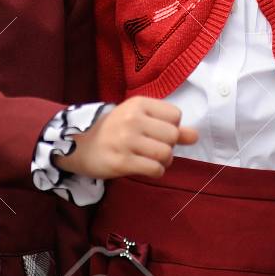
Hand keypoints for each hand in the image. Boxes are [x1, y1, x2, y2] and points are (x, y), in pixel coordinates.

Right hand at [57, 97, 198, 179]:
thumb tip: (196, 136)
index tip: (157, 131)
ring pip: (166, 153)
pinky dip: (156, 172)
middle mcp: (132, 119)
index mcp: (138, 103)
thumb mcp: (140, 119)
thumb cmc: (114, 130)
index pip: (176, 115)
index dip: (171, 127)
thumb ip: (169, 126)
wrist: (78, 145)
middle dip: (169, 145)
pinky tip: (146, 168)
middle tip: (154, 148)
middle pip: (173, 135)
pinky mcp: (121, 162)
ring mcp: (126, 141)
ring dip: (164, 161)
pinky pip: (155, 169)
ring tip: (152, 159)